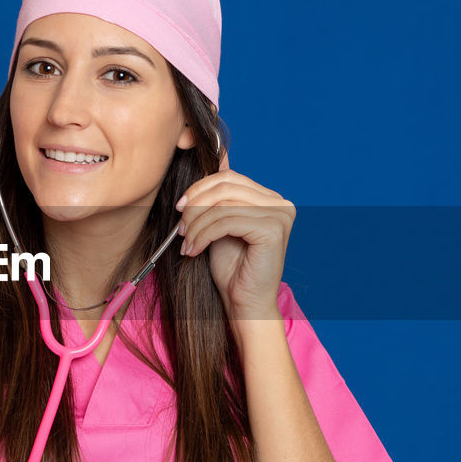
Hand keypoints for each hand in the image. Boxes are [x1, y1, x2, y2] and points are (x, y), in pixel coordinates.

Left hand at [174, 149, 294, 322]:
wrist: (244, 304)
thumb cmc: (232, 270)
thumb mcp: (219, 226)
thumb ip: (217, 198)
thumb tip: (215, 157)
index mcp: (270, 199)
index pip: (229, 178)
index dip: (200, 189)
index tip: (180, 208)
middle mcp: (280, 203)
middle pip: (226, 186)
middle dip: (195, 205)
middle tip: (180, 228)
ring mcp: (280, 214)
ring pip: (223, 204)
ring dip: (196, 224)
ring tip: (186, 242)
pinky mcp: (273, 229)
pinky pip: (227, 221)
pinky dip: (204, 234)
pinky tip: (194, 250)